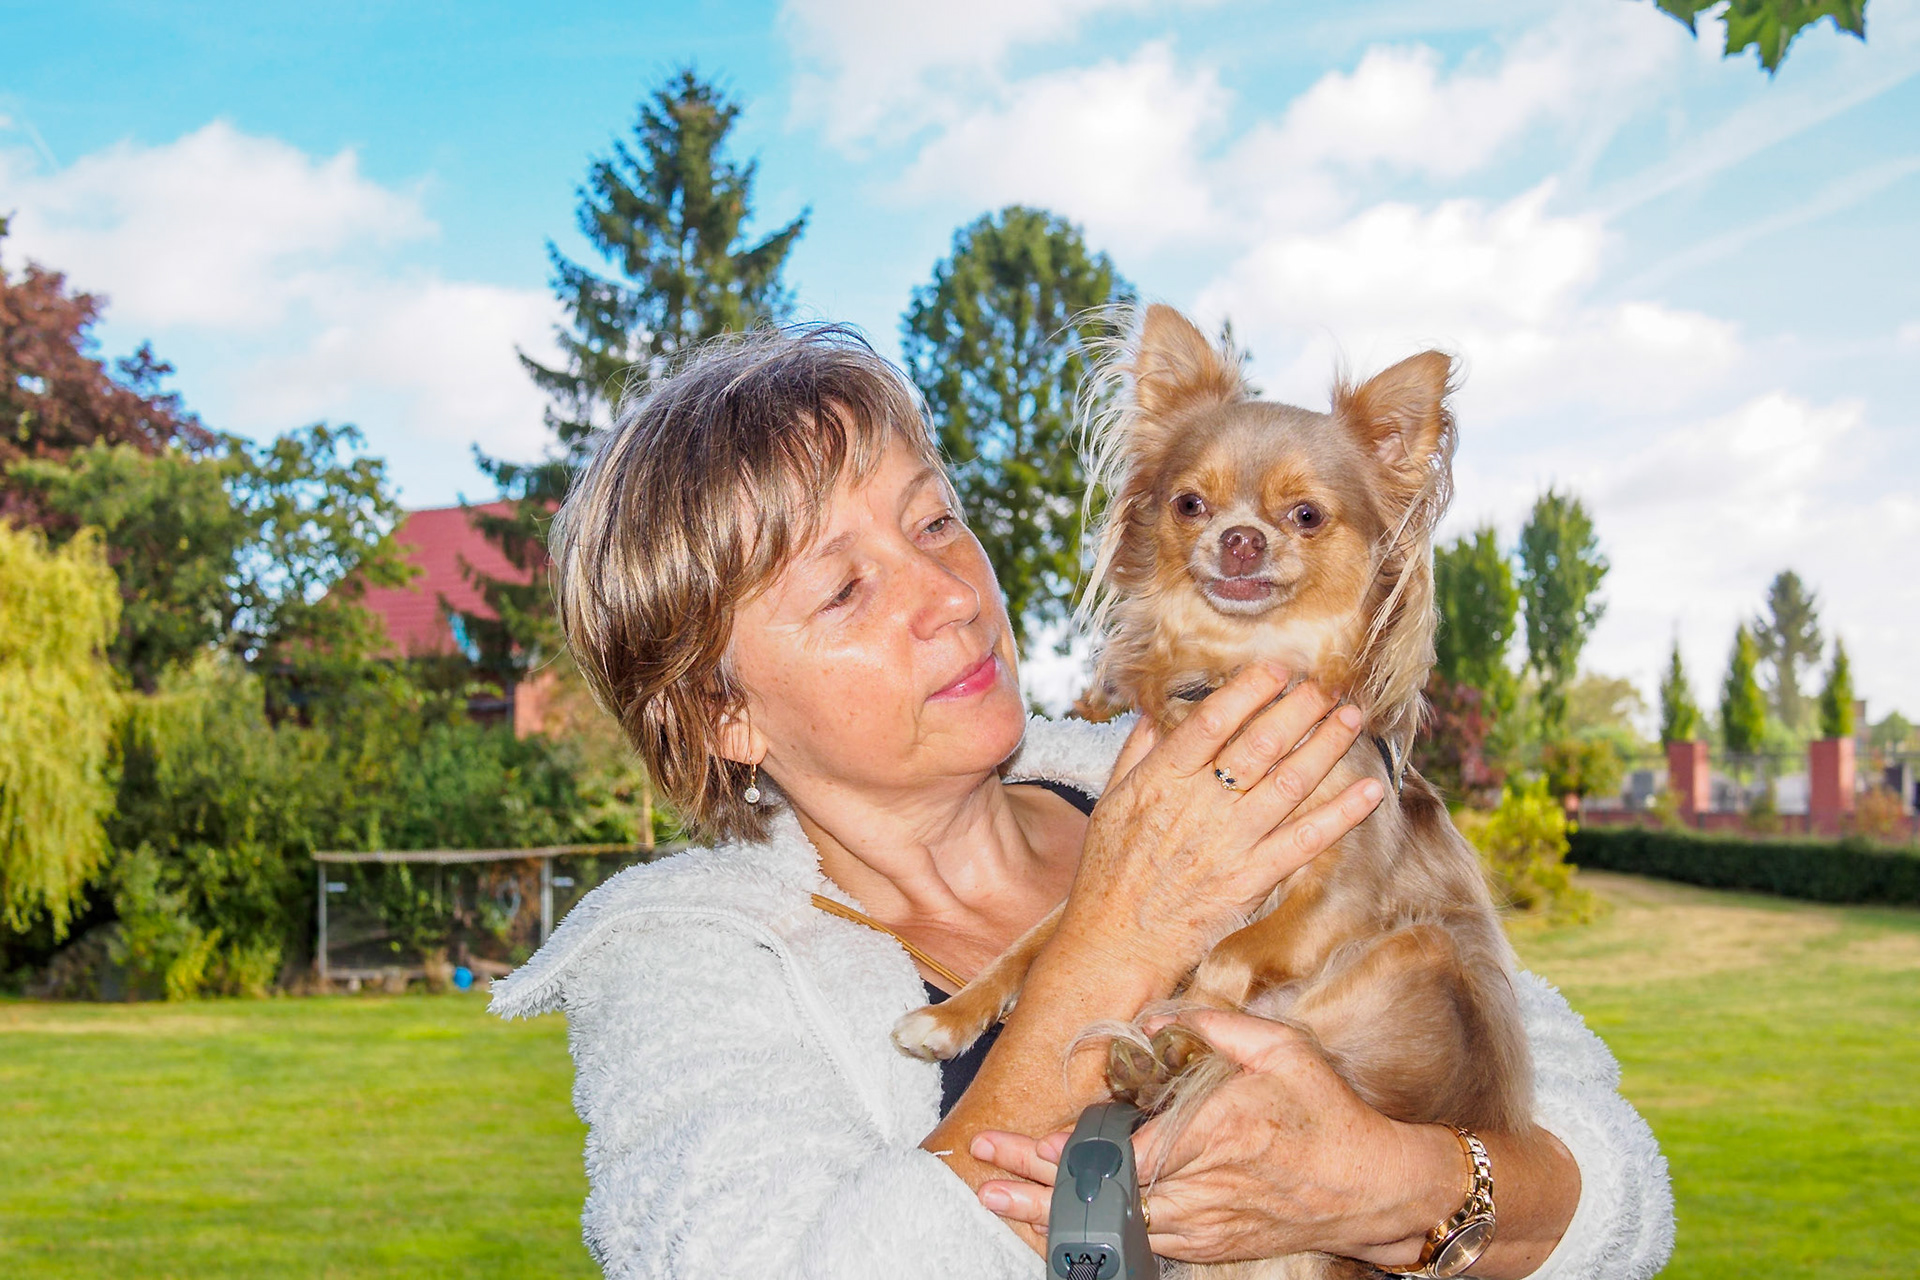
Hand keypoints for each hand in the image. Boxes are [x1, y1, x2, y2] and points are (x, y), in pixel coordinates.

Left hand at [970, 1009, 1459, 1268]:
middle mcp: (1204, 1189)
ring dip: (1056, 1219)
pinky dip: (1099, 1236)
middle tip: (983, 1179)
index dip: (1066, 1155)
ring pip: (1115, 1229)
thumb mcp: (1282, 1050)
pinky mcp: (1212, 1244)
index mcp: (1216, 1137)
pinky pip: (1144, 1244)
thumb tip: (1166, 1017)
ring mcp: (1206, 1224)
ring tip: (1003, 1204)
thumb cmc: (1328, 1115)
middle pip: (1105, 1197)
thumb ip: (1219, 1027)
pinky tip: (1063, 1226)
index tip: (1020, 1144)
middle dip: (1037, 1191)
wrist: (1375, 1188)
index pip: (1122, 1155)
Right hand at [1057, 665, 1385, 985]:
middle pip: (1260, 744)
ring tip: (1352, 717)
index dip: (1250, 689)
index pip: (1212, 720)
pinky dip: (1341, 815)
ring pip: (1288, 783)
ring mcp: (1228, 844)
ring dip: (1326, 746)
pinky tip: (1370, 790)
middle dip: (1300, 708)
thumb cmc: (1106, 875)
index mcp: (1161, 781)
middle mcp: (1198, 806)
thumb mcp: (1110, 804)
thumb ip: (1136, 754)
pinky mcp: (1250, 881)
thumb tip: (1157, 711)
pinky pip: (1304, 842)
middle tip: (1328, 683)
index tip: (1277, 667)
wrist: (1113, 946)